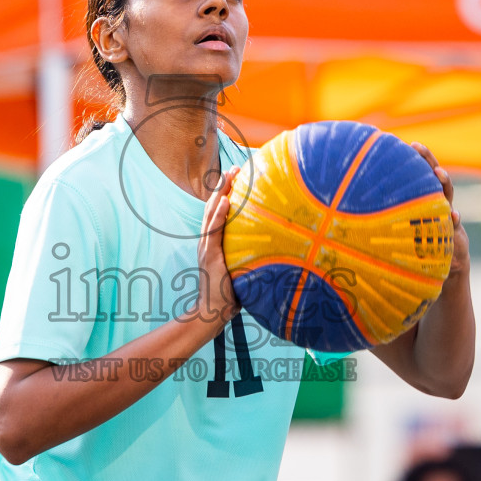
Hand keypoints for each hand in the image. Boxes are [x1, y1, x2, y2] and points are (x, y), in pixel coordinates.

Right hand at [197, 165, 241, 323]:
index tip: (237, 176)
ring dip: (219, 194)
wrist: (214, 311)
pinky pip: (213, 232)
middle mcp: (207, 242)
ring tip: (228, 177)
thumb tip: (274, 245)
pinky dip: (217, 215)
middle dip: (222, 186)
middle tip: (234, 168)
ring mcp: (206, 248)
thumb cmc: (232, 292)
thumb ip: (249, 254)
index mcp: (214, 243)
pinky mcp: (208, 256)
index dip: (226, 193)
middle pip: (213, 207)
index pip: (219, 213)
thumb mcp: (241, 267)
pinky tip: (224, 202)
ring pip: (211, 215)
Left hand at [409, 141, 469, 278]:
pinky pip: (454, 226)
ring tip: (438, 173)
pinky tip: (453, 215)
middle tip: (417, 146)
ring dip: (444, 183)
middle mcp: (440, 204)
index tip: (409, 144)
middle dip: (428, 160)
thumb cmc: (422, 244)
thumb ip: (398, 215)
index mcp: (428, 200)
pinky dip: (454, 220)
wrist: (448, 265)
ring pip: (447, 196)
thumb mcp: (408, 228)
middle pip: (435, 177)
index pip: (423, 174)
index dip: (419, 158)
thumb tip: (365, 203)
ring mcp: (448, 217)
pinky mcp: (455, 234)